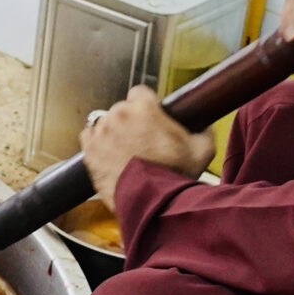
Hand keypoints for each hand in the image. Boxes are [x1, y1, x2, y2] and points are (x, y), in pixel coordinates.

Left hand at [80, 86, 216, 203]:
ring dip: (114, 133)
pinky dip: (97, 143)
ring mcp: (101, 132)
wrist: (151, 202)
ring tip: (127, 151)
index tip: (150, 117)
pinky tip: (109, 154)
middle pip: (122, 109)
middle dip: (131, 121)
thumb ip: (203, 131)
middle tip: (142, 140)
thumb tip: (204, 127)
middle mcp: (119, 114)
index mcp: (144, 107)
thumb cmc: (174, 175)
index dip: (146, 105)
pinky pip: (89, 137)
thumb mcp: (202, 150)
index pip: (140, 93)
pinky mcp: (89, 150)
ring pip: (105, 123)